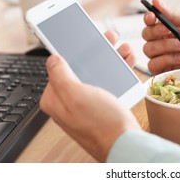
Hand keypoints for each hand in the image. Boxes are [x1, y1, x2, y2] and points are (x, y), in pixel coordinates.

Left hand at [40, 31, 141, 161]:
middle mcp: (70, 100)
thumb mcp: (76, 95)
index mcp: (56, 98)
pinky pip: (109, 81)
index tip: (78, 36)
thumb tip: (52, 59)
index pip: (59, 66)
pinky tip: (127, 61)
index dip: (70, 50)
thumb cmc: (101, 124)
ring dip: (111, 58)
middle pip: (82, 66)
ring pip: (98, 72)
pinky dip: (118, 70)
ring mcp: (88, 102)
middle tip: (108, 38)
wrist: (126, 143)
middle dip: (96, 51)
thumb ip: (60, 75)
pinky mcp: (103, 104)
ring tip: (123, 48)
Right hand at [142, 0, 179, 74]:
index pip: (149, 21)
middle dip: (157, 33)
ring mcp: (161, 55)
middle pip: (145, 34)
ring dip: (165, 47)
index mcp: (166, 27)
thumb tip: (157, 1)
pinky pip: (153, 65)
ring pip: (148, 50)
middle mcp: (160, 40)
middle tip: (173, 34)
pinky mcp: (162, 70)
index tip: (153, 16)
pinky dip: (166, 60)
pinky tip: (179, 58)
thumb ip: (175, 14)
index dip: (148, 18)